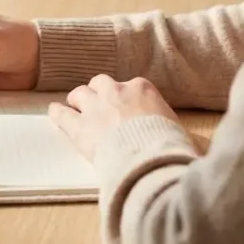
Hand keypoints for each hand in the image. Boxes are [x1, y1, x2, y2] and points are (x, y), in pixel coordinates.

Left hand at [48, 74, 179, 159]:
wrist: (149, 160)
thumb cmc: (170, 148)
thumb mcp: (179, 130)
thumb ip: (173, 127)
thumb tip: (189, 143)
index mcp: (143, 89)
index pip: (131, 86)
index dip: (126, 97)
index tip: (126, 107)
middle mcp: (117, 91)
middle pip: (102, 83)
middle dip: (100, 93)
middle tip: (100, 106)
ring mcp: (96, 106)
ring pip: (80, 93)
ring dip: (78, 100)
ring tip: (76, 108)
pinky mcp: (79, 126)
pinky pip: (61, 113)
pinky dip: (57, 113)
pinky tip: (55, 113)